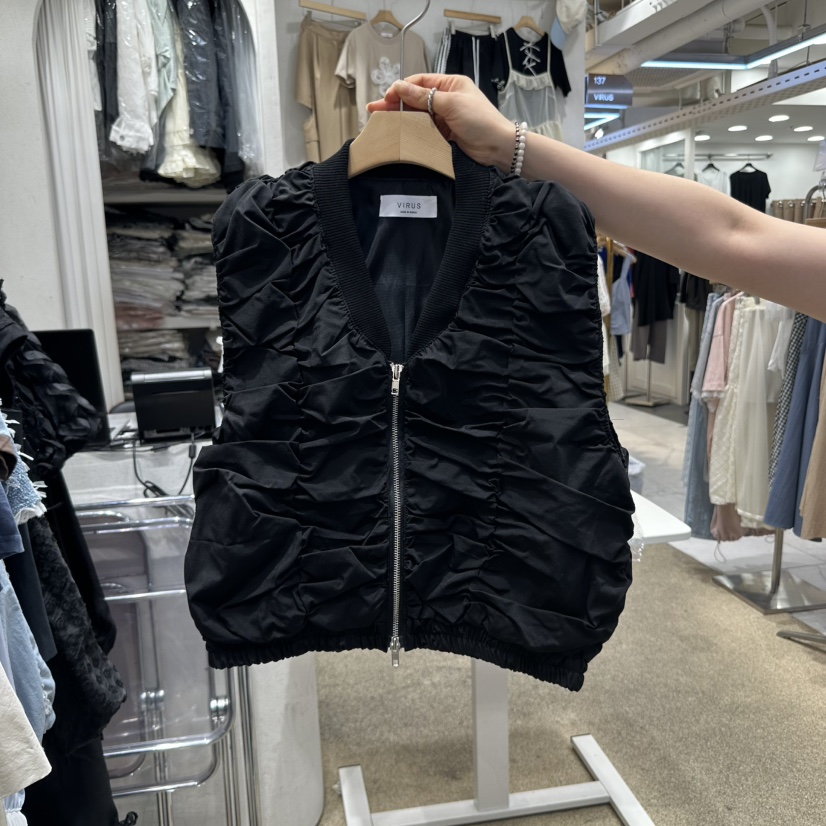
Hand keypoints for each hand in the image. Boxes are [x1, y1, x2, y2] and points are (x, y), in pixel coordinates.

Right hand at [367, 74, 515, 170]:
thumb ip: (425, 97)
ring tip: (382, 122)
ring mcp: (446, 117)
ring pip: (418, 115)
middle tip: (375, 110)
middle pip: (416, 99)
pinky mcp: (446, 134)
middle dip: (395, 104)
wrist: (498, 146)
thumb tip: (401, 87)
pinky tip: (400, 133)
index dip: (401, 88)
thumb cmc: (481, 120)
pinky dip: (412, 131)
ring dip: (401, 118)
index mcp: (450, 84)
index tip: (386, 97)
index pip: (420, 83)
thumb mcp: (451, 104)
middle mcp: (447, 98)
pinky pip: (425, 130)